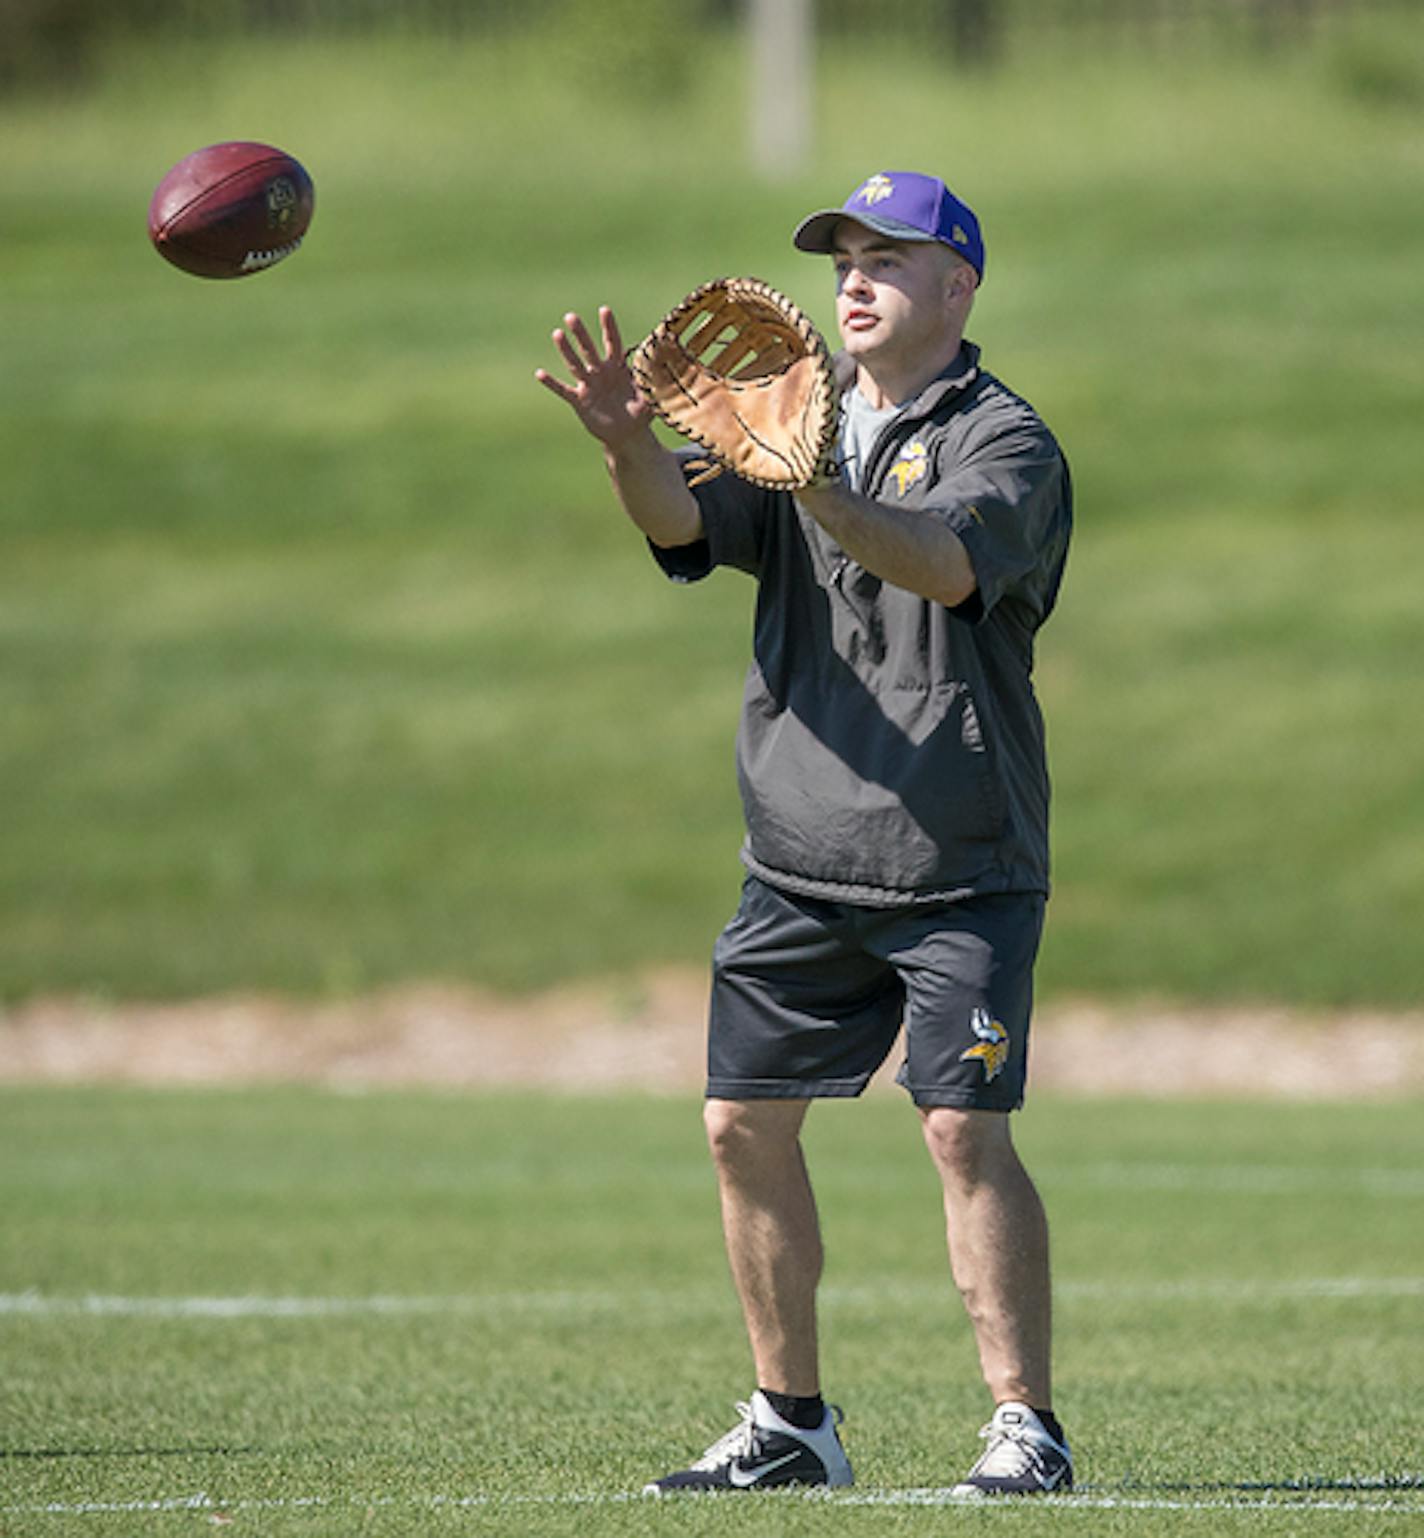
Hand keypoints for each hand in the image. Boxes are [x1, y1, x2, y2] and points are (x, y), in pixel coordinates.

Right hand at [535, 307, 652, 449]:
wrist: (628, 436)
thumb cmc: (641, 413)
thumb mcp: (652, 398)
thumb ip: (656, 383)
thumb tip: (669, 370)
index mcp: (618, 368)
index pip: (613, 342)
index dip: (609, 327)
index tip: (604, 310)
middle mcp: (601, 372)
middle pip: (589, 349)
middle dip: (581, 333)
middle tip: (571, 316)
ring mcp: (589, 386)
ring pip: (575, 365)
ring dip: (566, 350)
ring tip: (557, 333)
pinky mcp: (580, 401)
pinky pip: (564, 390)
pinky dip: (552, 383)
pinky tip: (539, 373)